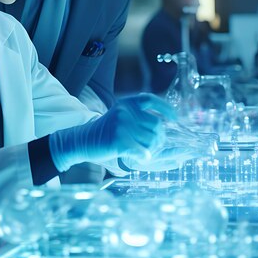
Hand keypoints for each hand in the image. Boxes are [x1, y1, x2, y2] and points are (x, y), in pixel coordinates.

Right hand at [49, 93, 175, 171]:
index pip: (151, 100)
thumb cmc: (106, 131)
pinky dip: (145, 156)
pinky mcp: (119, 140)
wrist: (82, 140)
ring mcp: (122, 125)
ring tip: (144, 151)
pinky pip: (143, 151)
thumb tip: (165, 122)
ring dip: (151, 149)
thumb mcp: (121, 115)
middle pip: (157, 125)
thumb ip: (139, 115)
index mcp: (127, 102)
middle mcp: (125, 111)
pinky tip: (142, 158)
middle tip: (155, 146)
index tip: (174, 119)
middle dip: (160, 138)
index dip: (165, 109)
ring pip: (152, 140)